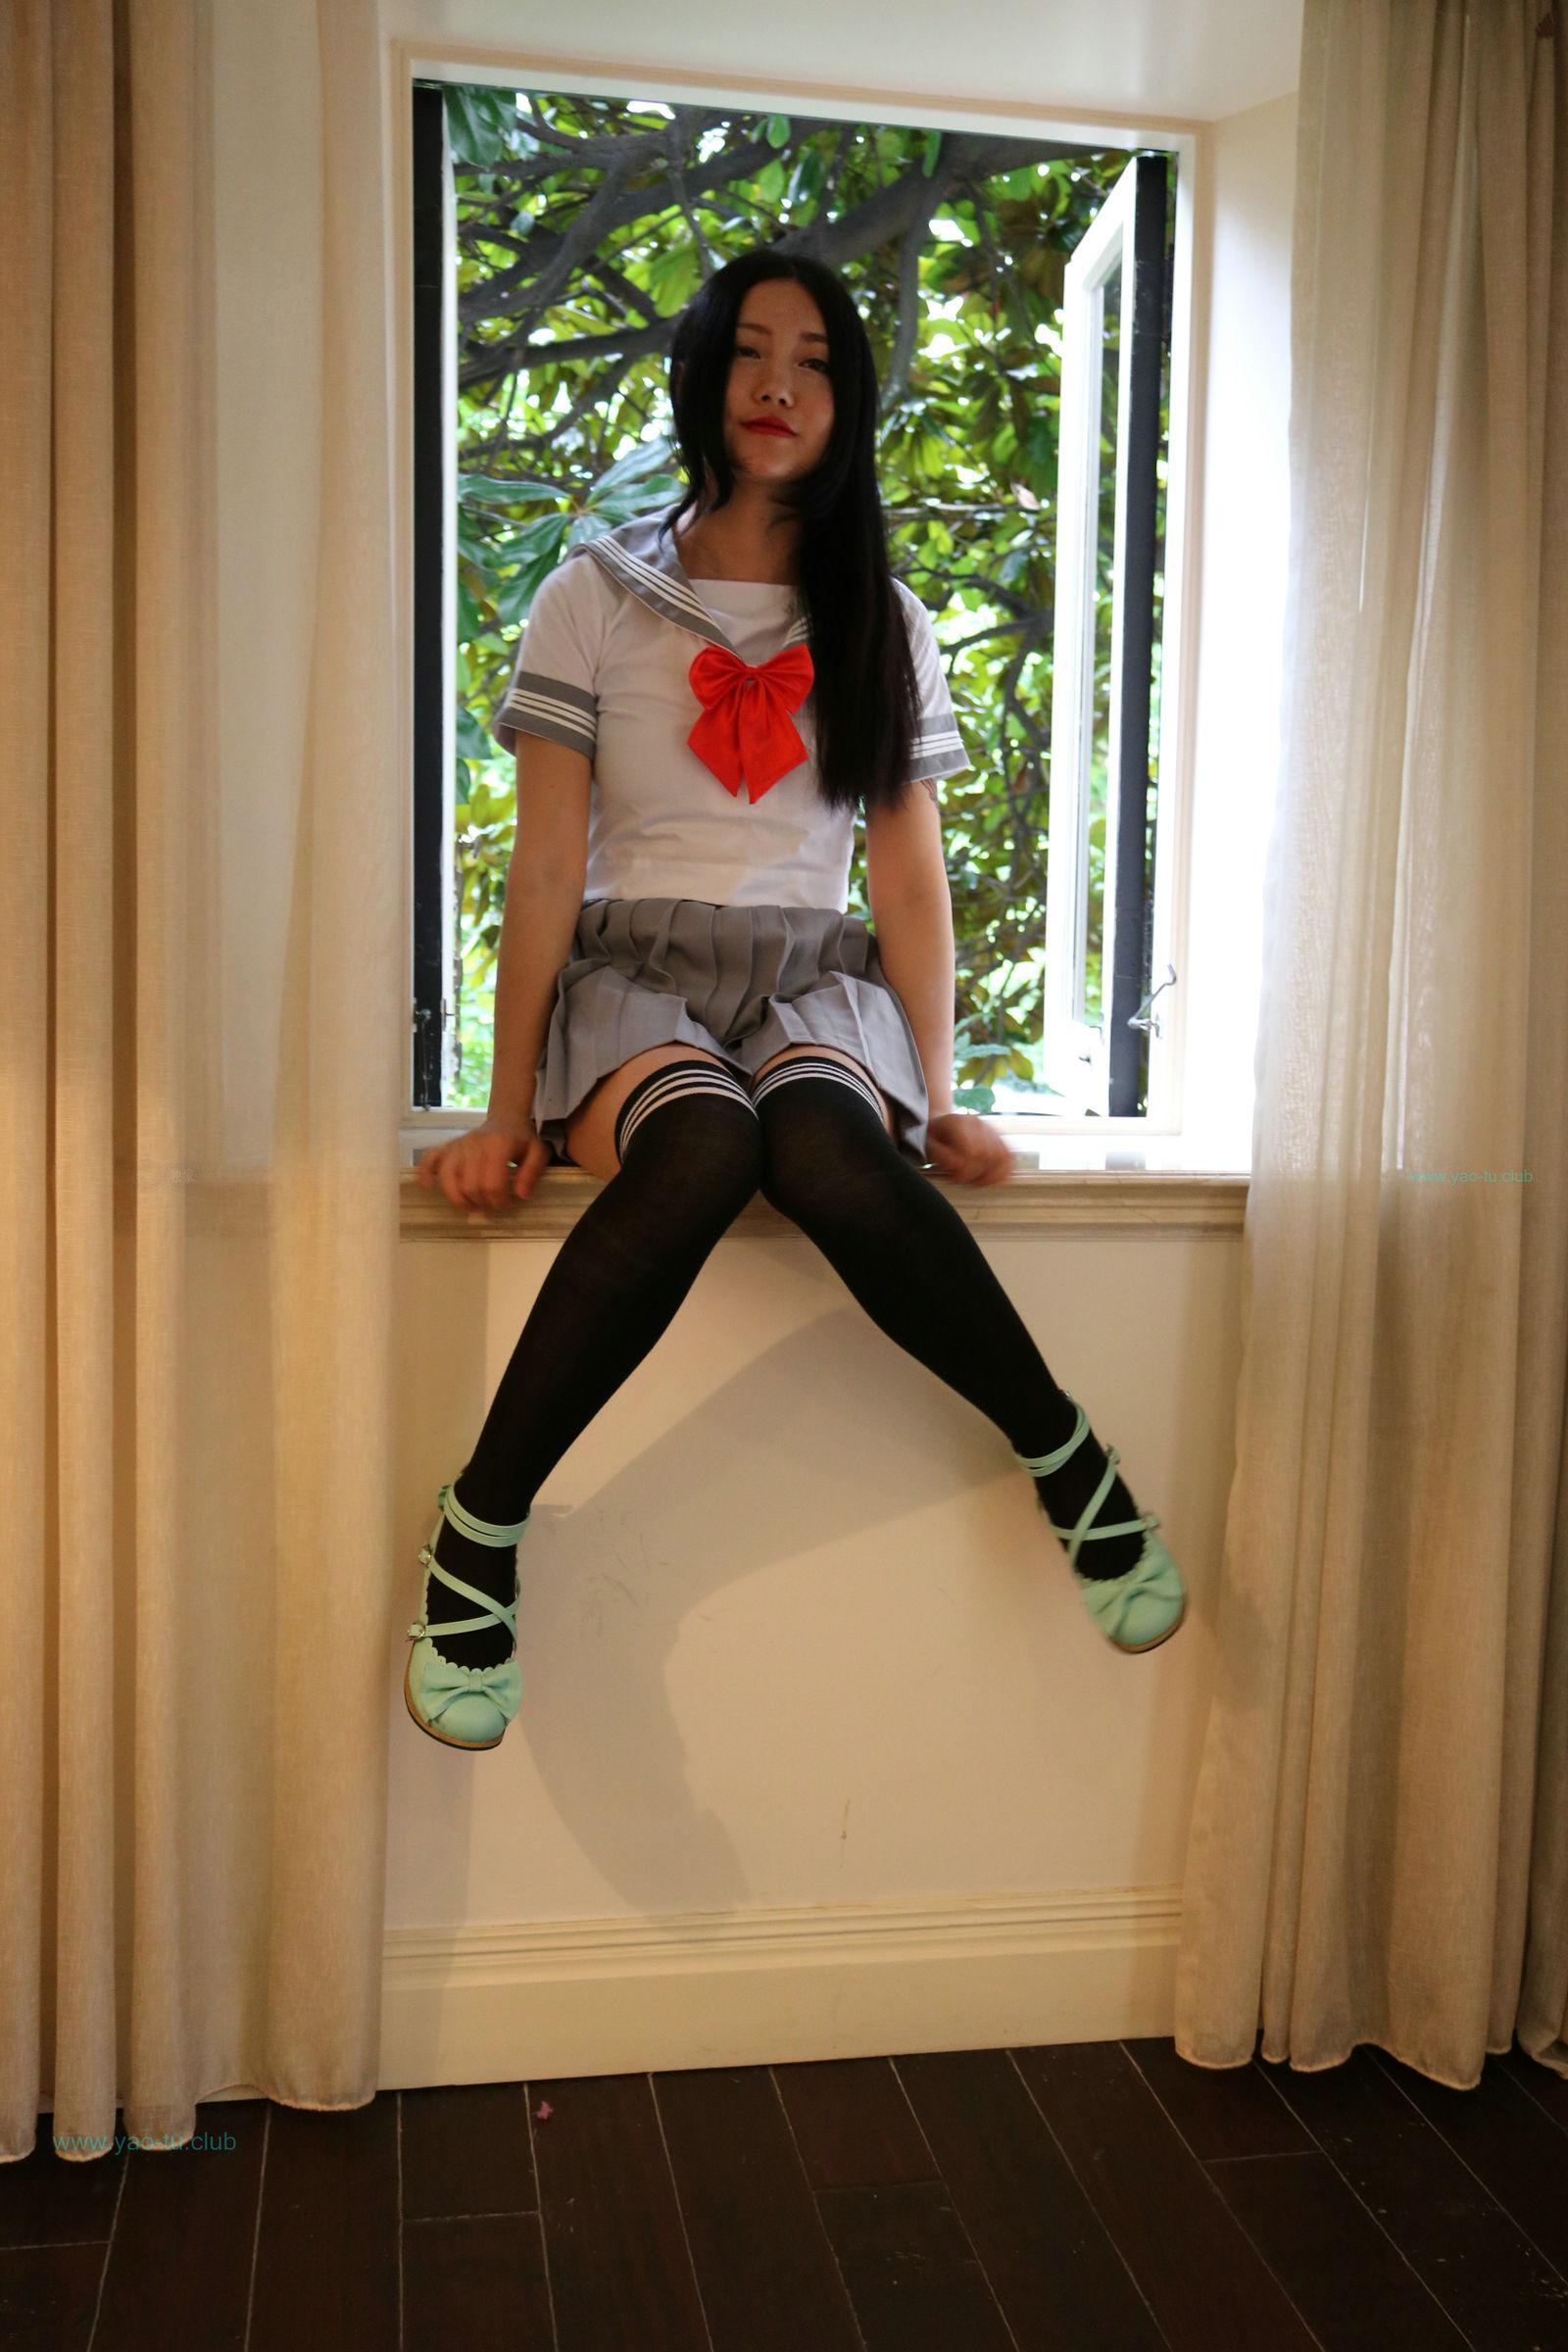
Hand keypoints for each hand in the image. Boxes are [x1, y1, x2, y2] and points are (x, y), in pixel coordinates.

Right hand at [414, 1119, 550, 1214]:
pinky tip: (428, 1186)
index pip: (492, 1183)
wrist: (505, 1119)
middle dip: (482, 1203)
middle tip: (492, 1206)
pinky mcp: (447, 1146)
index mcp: (497, 1145)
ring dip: (458, 1198)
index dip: (499, 1201)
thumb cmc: (521, 1139)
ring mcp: (457, 1144)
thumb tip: (520, 1195)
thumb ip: (532, 1173)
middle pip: (470, 1185)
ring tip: (471, 1206)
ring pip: (448, 1178)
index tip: (506, 1205)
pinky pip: (430, 1158)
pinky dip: (425, 1173)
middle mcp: (473, 1144)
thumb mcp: (537, 1152)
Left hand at [923, 1111, 1015, 1185]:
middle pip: (987, 1155)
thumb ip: (940, 1155)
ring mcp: (992, 1131)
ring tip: (972, 1178)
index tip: (953, 1176)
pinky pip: (1009, 1159)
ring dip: (986, 1175)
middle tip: (959, 1177)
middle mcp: (979, 1124)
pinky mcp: (1000, 1141)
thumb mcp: (928, 1145)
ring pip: (1001, 1157)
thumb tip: (957, 1165)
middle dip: (973, 1173)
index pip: (972, 1151)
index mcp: (958, 1122)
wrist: (941, 1126)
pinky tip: (988, 1178)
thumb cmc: (933, 1138)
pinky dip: (1001, 1173)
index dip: (964, 1170)